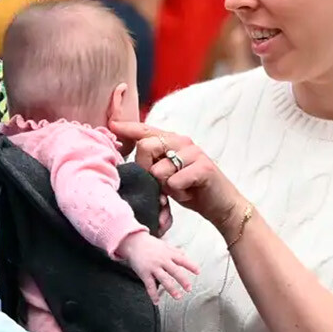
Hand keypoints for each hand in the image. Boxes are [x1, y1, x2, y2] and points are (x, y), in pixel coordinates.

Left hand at [110, 121, 244, 233]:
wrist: (221, 206)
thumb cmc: (190, 189)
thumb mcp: (166, 175)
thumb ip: (151, 164)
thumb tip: (128, 161)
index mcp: (172, 140)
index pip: (145, 130)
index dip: (127, 128)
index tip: (111, 125)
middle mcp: (182, 141)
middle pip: (146, 146)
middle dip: (145, 169)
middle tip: (158, 184)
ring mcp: (194, 153)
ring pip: (159, 169)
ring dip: (165, 186)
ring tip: (179, 189)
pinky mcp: (203, 167)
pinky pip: (175, 181)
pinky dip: (178, 193)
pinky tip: (189, 193)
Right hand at [116, 231, 199, 301]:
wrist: (133, 242)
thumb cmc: (150, 244)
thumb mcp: (164, 245)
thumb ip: (174, 250)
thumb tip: (184, 253)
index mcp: (168, 254)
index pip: (182, 260)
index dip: (191, 266)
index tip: (198, 272)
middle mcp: (162, 260)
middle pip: (175, 271)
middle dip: (183, 280)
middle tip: (189, 288)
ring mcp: (153, 267)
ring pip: (164, 280)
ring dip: (171, 289)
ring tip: (178, 297)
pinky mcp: (144, 273)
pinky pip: (149, 286)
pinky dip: (153, 295)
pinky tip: (156, 302)